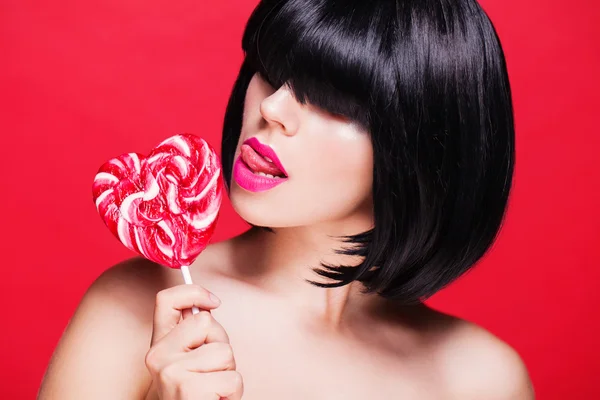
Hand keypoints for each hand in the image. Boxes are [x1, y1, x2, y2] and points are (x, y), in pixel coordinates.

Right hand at [145, 284, 243, 399]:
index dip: (193, 292)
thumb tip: (209, 307)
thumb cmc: (195, 395)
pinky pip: (232, 379)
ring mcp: (170, 372)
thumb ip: (195, 336)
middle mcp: (157, 356)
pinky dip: (232, 393)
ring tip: (213, 389)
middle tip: (210, 372)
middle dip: (221, 346)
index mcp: (159, 344)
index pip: (166, 300)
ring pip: (225, 353)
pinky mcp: (188, 389)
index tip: (213, 302)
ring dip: (228, 374)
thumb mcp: (190, 361)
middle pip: (208, 324)